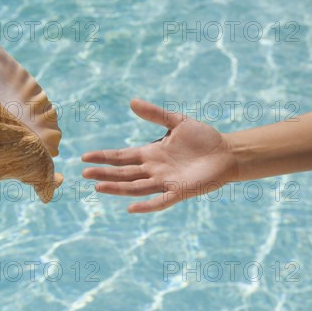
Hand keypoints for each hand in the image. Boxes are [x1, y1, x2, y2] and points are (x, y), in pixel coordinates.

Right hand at [82, 99, 237, 212]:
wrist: (227, 152)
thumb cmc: (203, 138)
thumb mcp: (176, 121)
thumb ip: (155, 114)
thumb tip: (132, 102)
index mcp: (150, 154)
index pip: (121, 157)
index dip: (103, 157)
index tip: (85, 158)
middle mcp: (153, 170)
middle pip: (123, 173)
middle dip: (104, 173)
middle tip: (84, 173)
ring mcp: (165, 182)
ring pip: (135, 187)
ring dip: (117, 189)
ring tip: (98, 188)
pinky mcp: (180, 191)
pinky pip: (160, 201)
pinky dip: (146, 206)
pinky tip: (132, 208)